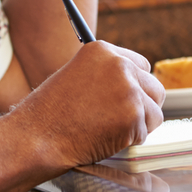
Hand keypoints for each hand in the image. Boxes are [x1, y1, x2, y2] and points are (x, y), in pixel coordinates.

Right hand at [16, 41, 165, 167]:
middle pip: (155, 87)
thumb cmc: (49, 114)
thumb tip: (134, 84)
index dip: (135, 85)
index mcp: (102, 50)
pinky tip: (104, 138)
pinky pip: (145, 133)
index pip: (141, 65)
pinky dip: (130, 141)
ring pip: (155, 111)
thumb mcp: (76, 76)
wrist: (36, 138)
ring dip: (139, 125)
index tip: (124, 99)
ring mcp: (128, 90)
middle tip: (119, 120)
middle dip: (143, 106)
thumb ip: (105, 75)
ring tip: (108, 129)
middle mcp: (119, 65)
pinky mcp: (133, 116)